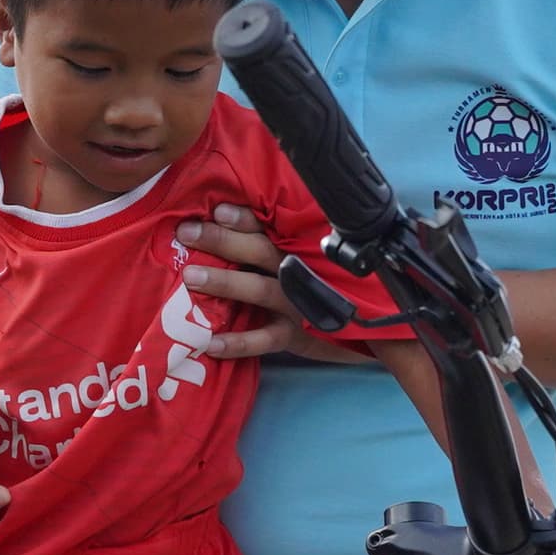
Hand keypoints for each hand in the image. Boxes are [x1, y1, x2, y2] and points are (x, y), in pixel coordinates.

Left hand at [176, 207, 365, 362]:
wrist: (368, 329)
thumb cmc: (323, 285)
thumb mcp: (306, 258)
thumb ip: (276, 242)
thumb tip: (223, 221)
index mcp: (296, 247)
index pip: (269, 227)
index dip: (244, 218)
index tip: (217, 210)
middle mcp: (298, 270)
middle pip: (260, 251)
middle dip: (223, 241)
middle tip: (187, 233)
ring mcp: (298, 303)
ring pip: (261, 290)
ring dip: (226, 283)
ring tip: (191, 278)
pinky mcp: (297, 334)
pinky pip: (266, 339)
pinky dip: (240, 342)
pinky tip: (212, 343)